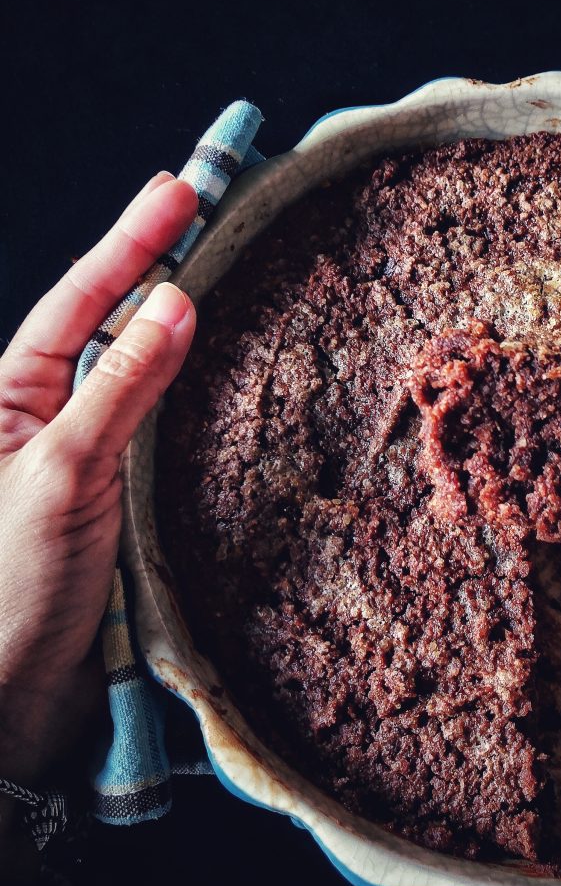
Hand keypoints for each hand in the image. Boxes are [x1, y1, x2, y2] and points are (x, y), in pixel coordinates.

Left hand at [0, 172, 197, 785]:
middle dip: (151, 262)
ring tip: (214, 262)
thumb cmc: (11, 586)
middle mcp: (42, 413)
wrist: (13, 696)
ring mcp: (84, 450)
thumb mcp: (61, 473)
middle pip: (107, 321)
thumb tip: (173, 304)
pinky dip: (187, 390)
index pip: (77, 301)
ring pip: (137, 370)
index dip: (130, 241)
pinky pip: (158, 424)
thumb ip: (120, 387)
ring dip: (173, 322)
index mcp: (4, 396)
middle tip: (203, 201)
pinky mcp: (119, 490)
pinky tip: (213, 361)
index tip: (178, 189)